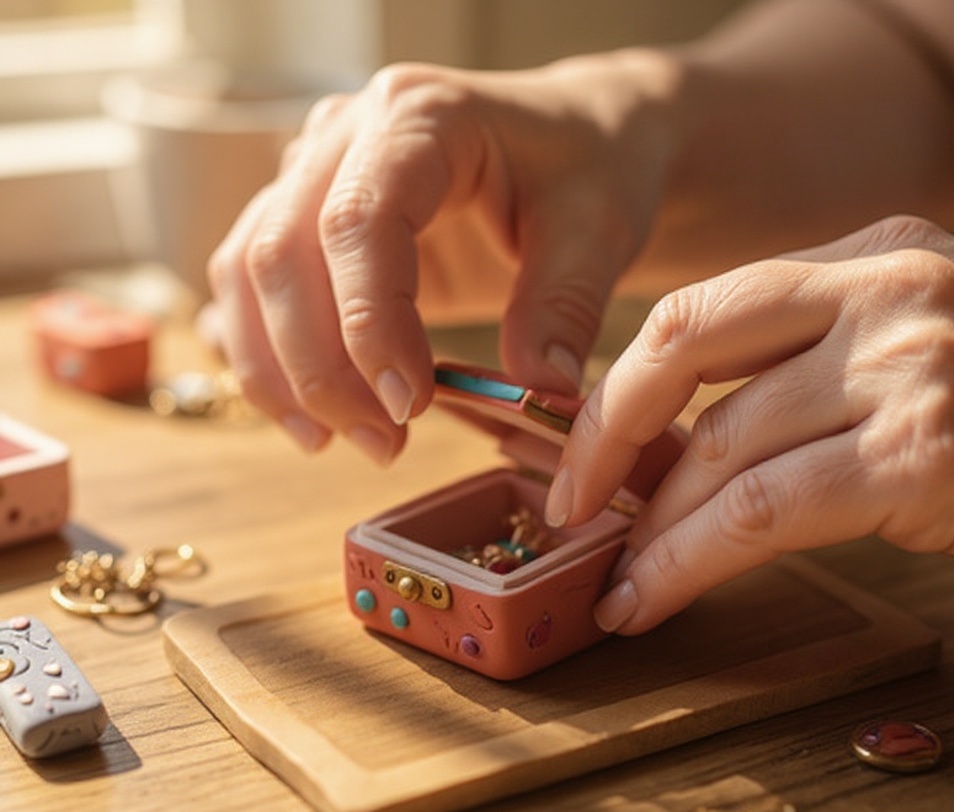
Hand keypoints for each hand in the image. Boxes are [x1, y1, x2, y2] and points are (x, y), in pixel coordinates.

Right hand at [206, 51, 683, 460]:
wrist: (575, 142)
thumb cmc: (589, 172)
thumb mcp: (599, 230)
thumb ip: (564, 306)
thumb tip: (535, 391)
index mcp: (420, 117)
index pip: (358, 223)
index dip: (369, 324)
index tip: (410, 406)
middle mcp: (346, 135)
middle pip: (281, 254)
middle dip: (319, 368)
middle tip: (383, 444)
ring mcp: (315, 173)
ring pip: (247, 272)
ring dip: (280, 371)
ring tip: (335, 442)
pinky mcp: (309, 219)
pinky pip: (248, 283)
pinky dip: (260, 353)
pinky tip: (301, 413)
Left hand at [545, 215, 953, 633]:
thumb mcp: (930, 362)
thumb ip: (819, 378)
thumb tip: (693, 451)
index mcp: (879, 258)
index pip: (704, 312)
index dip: (624, 389)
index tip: (586, 455)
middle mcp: (888, 292)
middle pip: (686, 359)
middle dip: (607, 447)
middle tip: (569, 515)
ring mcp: (908, 366)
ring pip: (717, 451)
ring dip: (649, 529)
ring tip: (617, 583)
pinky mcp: (924, 453)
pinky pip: (763, 513)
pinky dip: (689, 564)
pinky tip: (652, 600)